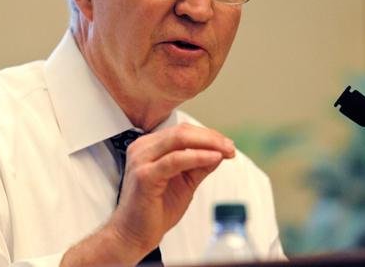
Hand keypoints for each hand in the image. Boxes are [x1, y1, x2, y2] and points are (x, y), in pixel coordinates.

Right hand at [60, 123, 234, 266]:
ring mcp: (141, 160)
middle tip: (230, 147)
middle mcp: (142, 148)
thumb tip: (220, 151)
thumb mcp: (184, 182)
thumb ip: (199, 165)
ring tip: (226, 151)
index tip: (228, 145)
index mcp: (149, 146)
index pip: (182, 131)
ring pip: (178, 139)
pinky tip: (213, 158)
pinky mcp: (144, 175)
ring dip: (207, 144)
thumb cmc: (155, 209)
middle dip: (211, 137)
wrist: (134, 234)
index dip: (208, 135)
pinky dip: (197, 156)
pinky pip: (174, 160)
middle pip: (182, 131)